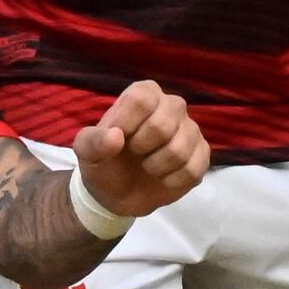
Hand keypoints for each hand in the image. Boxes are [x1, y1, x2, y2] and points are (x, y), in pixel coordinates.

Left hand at [72, 81, 207, 230]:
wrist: (119, 194)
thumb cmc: (104, 162)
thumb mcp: (86, 152)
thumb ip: (92, 141)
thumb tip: (115, 136)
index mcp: (144, 94)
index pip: (141, 99)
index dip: (126, 123)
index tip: (115, 141)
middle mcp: (171, 104)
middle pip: (162, 124)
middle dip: (142, 149)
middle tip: (134, 154)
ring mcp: (190, 129)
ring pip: (180, 149)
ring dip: (156, 168)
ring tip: (147, 167)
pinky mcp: (202, 153)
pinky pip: (193, 168)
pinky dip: (172, 180)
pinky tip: (163, 177)